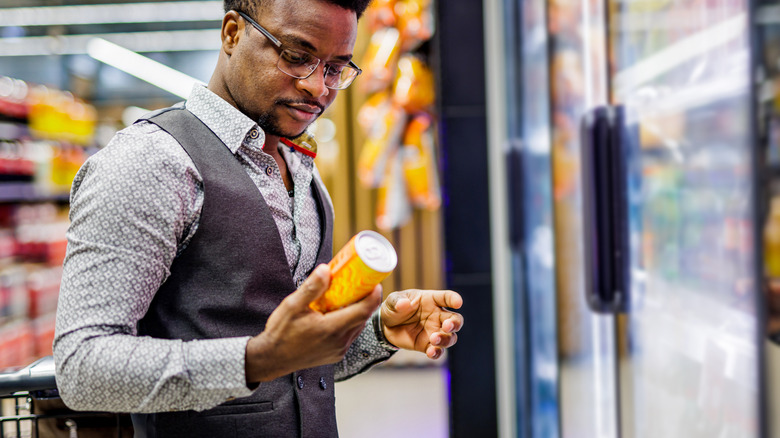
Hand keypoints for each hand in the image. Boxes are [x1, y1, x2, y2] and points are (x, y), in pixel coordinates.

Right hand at [245, 264, 381, 382]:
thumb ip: (311, 288)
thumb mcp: (292, 305)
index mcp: (331, 329)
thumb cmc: (281, 332)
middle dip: (366, 299)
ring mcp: (339, 350)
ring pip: (358, 327)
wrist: (272, 359)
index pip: (363, 311)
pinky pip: (350, 335)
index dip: (373, 296)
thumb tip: (326, 269)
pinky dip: (349, 322)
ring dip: (358, 311)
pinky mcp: (336, 355)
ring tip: (349, 296)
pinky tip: (339, 313)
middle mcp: (339, 342)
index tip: (375, 282)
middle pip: (363, 317)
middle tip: (361, 283)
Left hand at [380, 289, 463, 358]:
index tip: (458, 302)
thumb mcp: (392, 301)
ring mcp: (434, 331)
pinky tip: (431, 352)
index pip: (447, 297)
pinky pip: (438, 351)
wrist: (386, 327)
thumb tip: (403, 304)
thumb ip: (397, 301)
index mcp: (431, 300)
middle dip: (455, 323)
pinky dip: (437, 353)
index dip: (454, 299)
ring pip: (450, 337)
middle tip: (447, 326)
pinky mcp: (428, 345)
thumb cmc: (394, 308)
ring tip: (434, 339)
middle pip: (455, 319)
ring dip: (446, 339)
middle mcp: (437, 316)